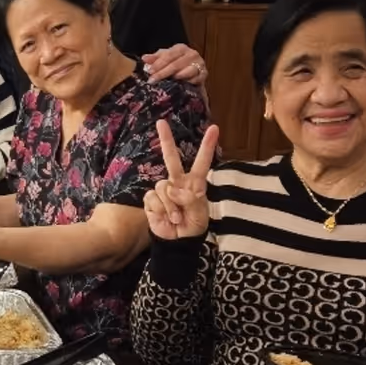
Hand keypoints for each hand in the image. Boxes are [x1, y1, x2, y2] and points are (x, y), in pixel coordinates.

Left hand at [142, 43, 207, 86]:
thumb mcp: (164, 60)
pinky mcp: (204, 74)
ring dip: (179, 76)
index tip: (149, 71)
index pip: (169, 55)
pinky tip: (183, 84)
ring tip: (170, 80)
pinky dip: (191, 81)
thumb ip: (155, 59)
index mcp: (180, 48)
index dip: (158, 63)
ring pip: (189, 70)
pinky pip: (198, 78)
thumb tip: (144, 58)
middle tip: (153, 80)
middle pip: (176, 63)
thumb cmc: (175, 64)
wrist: (191, 74)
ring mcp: (199, 64)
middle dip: (164, 72)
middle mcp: (191, 54)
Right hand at [143, 120, 218, 240]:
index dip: (207, 146)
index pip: (202, 162)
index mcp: (194, 183)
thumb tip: (172, 190)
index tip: (214, 128)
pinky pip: (154, 198)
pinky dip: (162, 210)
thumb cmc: (193, 226)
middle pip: (171, 158)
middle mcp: (178, 183)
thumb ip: (190, 199)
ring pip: (163, 186)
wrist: (178, 241)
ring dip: (172, 205)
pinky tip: (166, 218)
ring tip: (177, 218)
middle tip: (160, 122)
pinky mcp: (151, 200)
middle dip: (166, 140)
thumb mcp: (200, 214)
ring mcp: (163, 191)